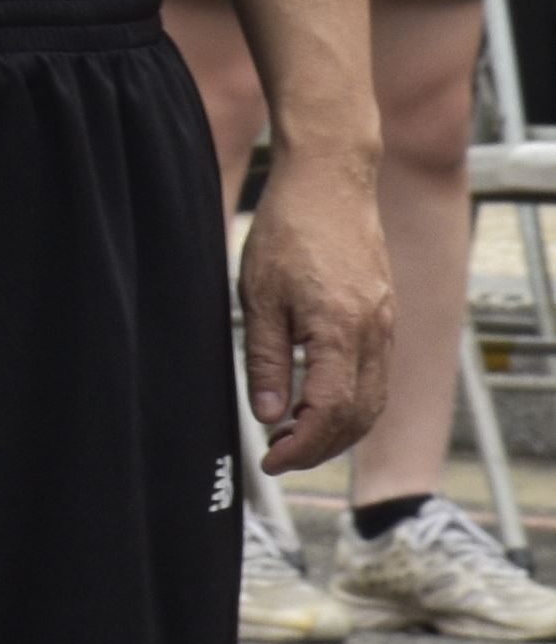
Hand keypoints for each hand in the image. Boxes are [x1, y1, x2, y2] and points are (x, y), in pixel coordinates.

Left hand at [240, 143, 392, 477]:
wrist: (330, 181)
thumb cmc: (287, 230)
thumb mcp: (258, 296)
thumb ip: (266, 359)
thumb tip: (269, 415)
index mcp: (340, 330)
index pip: (331, 412)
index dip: (303, 446)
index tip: (272, 461)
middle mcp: (374, 333)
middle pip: (359, 416)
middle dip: (320, 447)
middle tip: (279, 457)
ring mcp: (385, 325)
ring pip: (374, 400)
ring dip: (339, 429)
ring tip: (294, 437)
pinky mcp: (384, 315)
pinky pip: (376, 375)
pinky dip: (352, 402)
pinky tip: (318, 403)